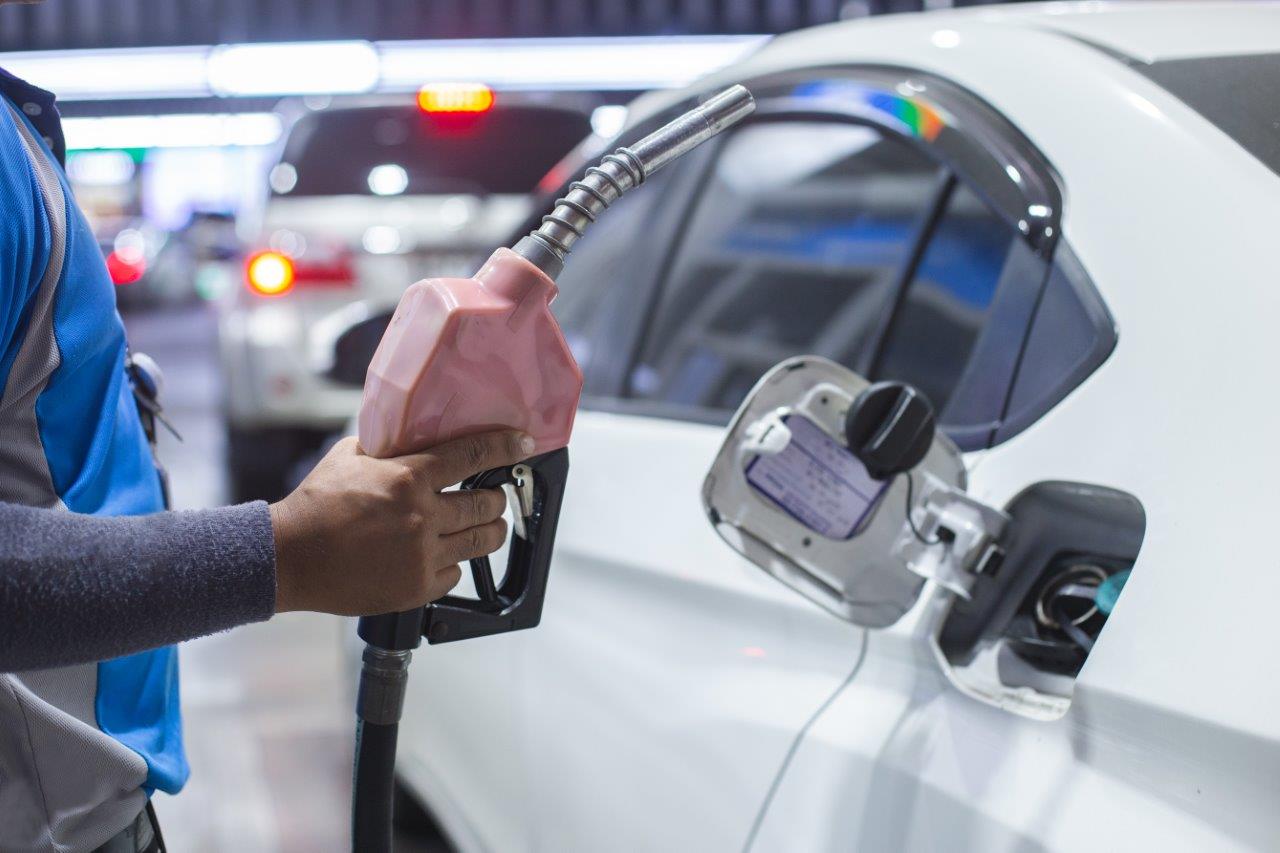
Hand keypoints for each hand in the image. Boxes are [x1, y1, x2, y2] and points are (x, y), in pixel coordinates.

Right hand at [269, 430, 533, 615]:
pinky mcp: (417, 587)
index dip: (507, 447)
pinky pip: (455, 574)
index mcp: (408, 478)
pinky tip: (440, 555)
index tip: (525, 444)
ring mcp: (422, 555)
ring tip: (485, 525)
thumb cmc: (316, 504)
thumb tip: (411, 433)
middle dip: (496, 498)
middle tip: (492, 496)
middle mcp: (422, 516)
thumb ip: (387, 446)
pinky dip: (452, 564)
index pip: (475, 455)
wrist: (289, 557)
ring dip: (490, 530)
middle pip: (488, 504)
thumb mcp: (350, 457)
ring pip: (483, 542)